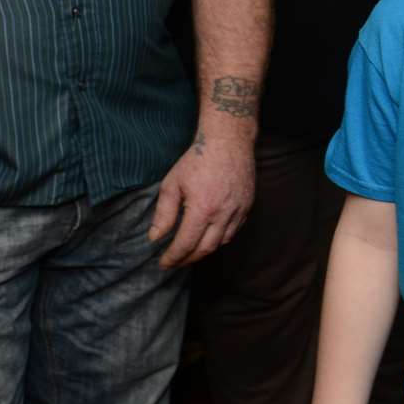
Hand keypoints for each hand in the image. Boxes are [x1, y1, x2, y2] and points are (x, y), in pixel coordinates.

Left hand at [148, 129, 254, 267]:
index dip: (173, 257)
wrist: (228, 140)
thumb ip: (164, 214)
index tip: (163, 264)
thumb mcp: (172, 183)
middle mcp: (223, 213)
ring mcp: (239, 211)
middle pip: (205, 249)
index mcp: (202, 208)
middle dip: (187, 259)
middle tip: (175, 262)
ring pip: (222, 243)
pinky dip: (220, 239)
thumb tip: (155, 238)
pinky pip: (234, 231)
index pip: (186, 244)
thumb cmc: (197, 159)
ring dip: (204, 251)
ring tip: (190, 252)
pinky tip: (209, 236)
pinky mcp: (248, 206)